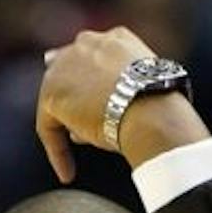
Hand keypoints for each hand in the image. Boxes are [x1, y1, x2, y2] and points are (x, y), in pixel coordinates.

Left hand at [35, 26, 206, 181]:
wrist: (152, 112)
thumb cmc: (162, 110)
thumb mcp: (145, 90)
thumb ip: (122, 93)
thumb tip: (96, 121)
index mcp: (116, 38)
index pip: (93, 58)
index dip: (89, 83)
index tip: (91, 106)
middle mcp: (88, 43)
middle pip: (67, 71)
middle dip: (69, 98)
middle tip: (75, 132)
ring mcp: (66, 66)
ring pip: (58, 99)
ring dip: (66, 126)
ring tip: (76, 156)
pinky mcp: (52, 94)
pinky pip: (49, 128)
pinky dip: (57, 152)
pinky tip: (68, 174)